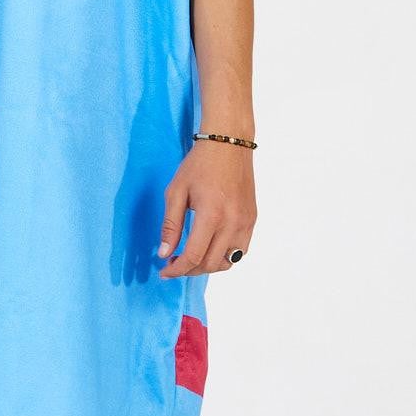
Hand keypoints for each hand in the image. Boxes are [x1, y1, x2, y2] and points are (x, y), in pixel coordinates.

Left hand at [155, 138, 255, 277]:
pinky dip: (224, 256)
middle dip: (189, 270)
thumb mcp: (176, 192)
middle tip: (173, 264)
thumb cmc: (199, 164)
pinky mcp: (252, 220)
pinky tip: (209, 248)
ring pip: (228, 262)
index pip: (194, 256)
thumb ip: (170, 225)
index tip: (164, 271)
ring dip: (208, 266)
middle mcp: (233, 222)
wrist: (229, 144)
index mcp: (212, 215)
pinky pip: (240, 250)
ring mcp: (246, 222)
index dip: (176, 269)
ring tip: (191, 258)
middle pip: (211, 264)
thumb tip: (164, 253)